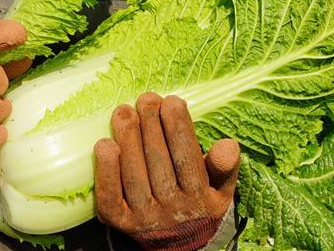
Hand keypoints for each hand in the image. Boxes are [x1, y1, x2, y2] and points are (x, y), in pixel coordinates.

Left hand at [94, 93, 239, 250]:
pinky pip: (109, 197)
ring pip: (134, 176)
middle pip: (158, 163)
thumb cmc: (198, 205)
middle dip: (151, 125)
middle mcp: (171, 210)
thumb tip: (229, 144)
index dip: (179, 128)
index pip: (187, 159)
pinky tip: (104, 144)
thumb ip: (224, 167)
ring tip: (124, 111)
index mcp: (199, 199)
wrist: (177, 246)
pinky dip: (106, 171)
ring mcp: (144, 217)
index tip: (172, 101)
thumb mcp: (220, 190)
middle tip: (146, 98)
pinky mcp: (119, 222)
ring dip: (128, 139)